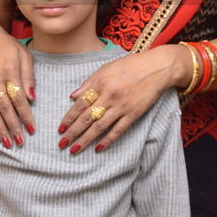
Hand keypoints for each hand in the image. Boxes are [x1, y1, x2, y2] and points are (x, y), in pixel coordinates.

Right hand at [0, 17, 35, 147]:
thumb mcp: (24, 55)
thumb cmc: (8, 46)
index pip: (18, 98)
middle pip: (4, 108)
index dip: (25, 115)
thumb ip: (29, 76)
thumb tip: (32, 99)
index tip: (32, 129)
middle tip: (20, 142)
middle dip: (12, 127)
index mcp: (8, 70)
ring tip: (7, 142)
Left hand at [55, 45, 185, 153]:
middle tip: (62, 144)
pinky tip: (98, 148)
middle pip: (87, 118)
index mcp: (101, 83)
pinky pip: (118, 130)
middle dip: (73, 132)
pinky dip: (107, 140)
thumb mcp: (106, 68)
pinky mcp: (134, 113)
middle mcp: (109, 96)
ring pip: (99, 127)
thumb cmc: (131, 65)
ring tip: (75, 150)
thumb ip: (89, 83)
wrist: (157, 67)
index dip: (69, 118)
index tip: (60, 129)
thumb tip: (72, 96)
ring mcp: (122, 106)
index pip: (80, 104)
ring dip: (86, 140)